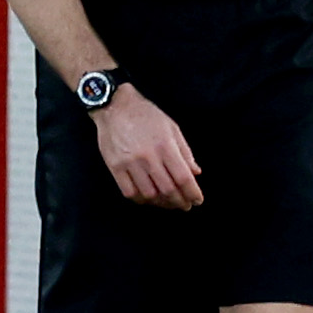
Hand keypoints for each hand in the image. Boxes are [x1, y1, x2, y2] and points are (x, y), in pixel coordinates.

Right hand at [93, 84, 201, 208]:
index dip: (192, 192)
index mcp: (166, 146)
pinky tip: (148, 199)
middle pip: (167, 189)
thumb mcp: (173, 128)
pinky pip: (128, 191)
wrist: (115, 107)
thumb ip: (185, 152)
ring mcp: (129, 163)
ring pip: (149, 194)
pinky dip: (141, 199)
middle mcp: (148, 157)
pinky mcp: (114, 167)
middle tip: (185, 206)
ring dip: (161, 203)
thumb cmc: (147, 116)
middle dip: (179, 201)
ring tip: (169, 204)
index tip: (197, 200)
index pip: (183, 177)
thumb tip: (196, 173)